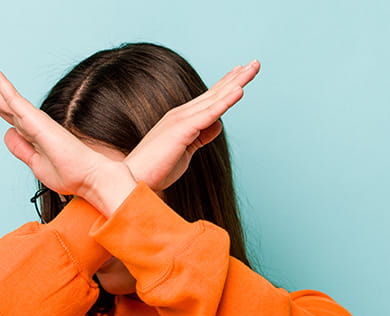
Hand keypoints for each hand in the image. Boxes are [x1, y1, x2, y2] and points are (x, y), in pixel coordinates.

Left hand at [0, 56, 118, 200]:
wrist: (91, 178)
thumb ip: (21, 148)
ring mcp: (33, 119)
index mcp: (29, 131)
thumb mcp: (37, 164)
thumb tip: (6, 133)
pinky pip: (14, 100)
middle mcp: (30, 121)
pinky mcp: (38, 121)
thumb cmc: (71, 175)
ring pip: (3, 95)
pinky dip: (1, 85)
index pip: (3, 108)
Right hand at [124, 60, 259, 191]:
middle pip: (215, 92)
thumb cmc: (156, 170)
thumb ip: (201, 137)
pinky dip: (225, 100)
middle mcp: (182, 114)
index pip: (209, 99)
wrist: (134, 179)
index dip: (226, 85)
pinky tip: (240, 89)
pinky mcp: (183, 129)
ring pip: (216, 97)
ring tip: (254, 67)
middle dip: (237, 77)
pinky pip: (210, 112)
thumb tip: (216, 125)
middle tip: (255, 63)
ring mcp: (182, 119)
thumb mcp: (186, 151)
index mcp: (182, 120)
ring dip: (237, 81)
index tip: (241, 74)